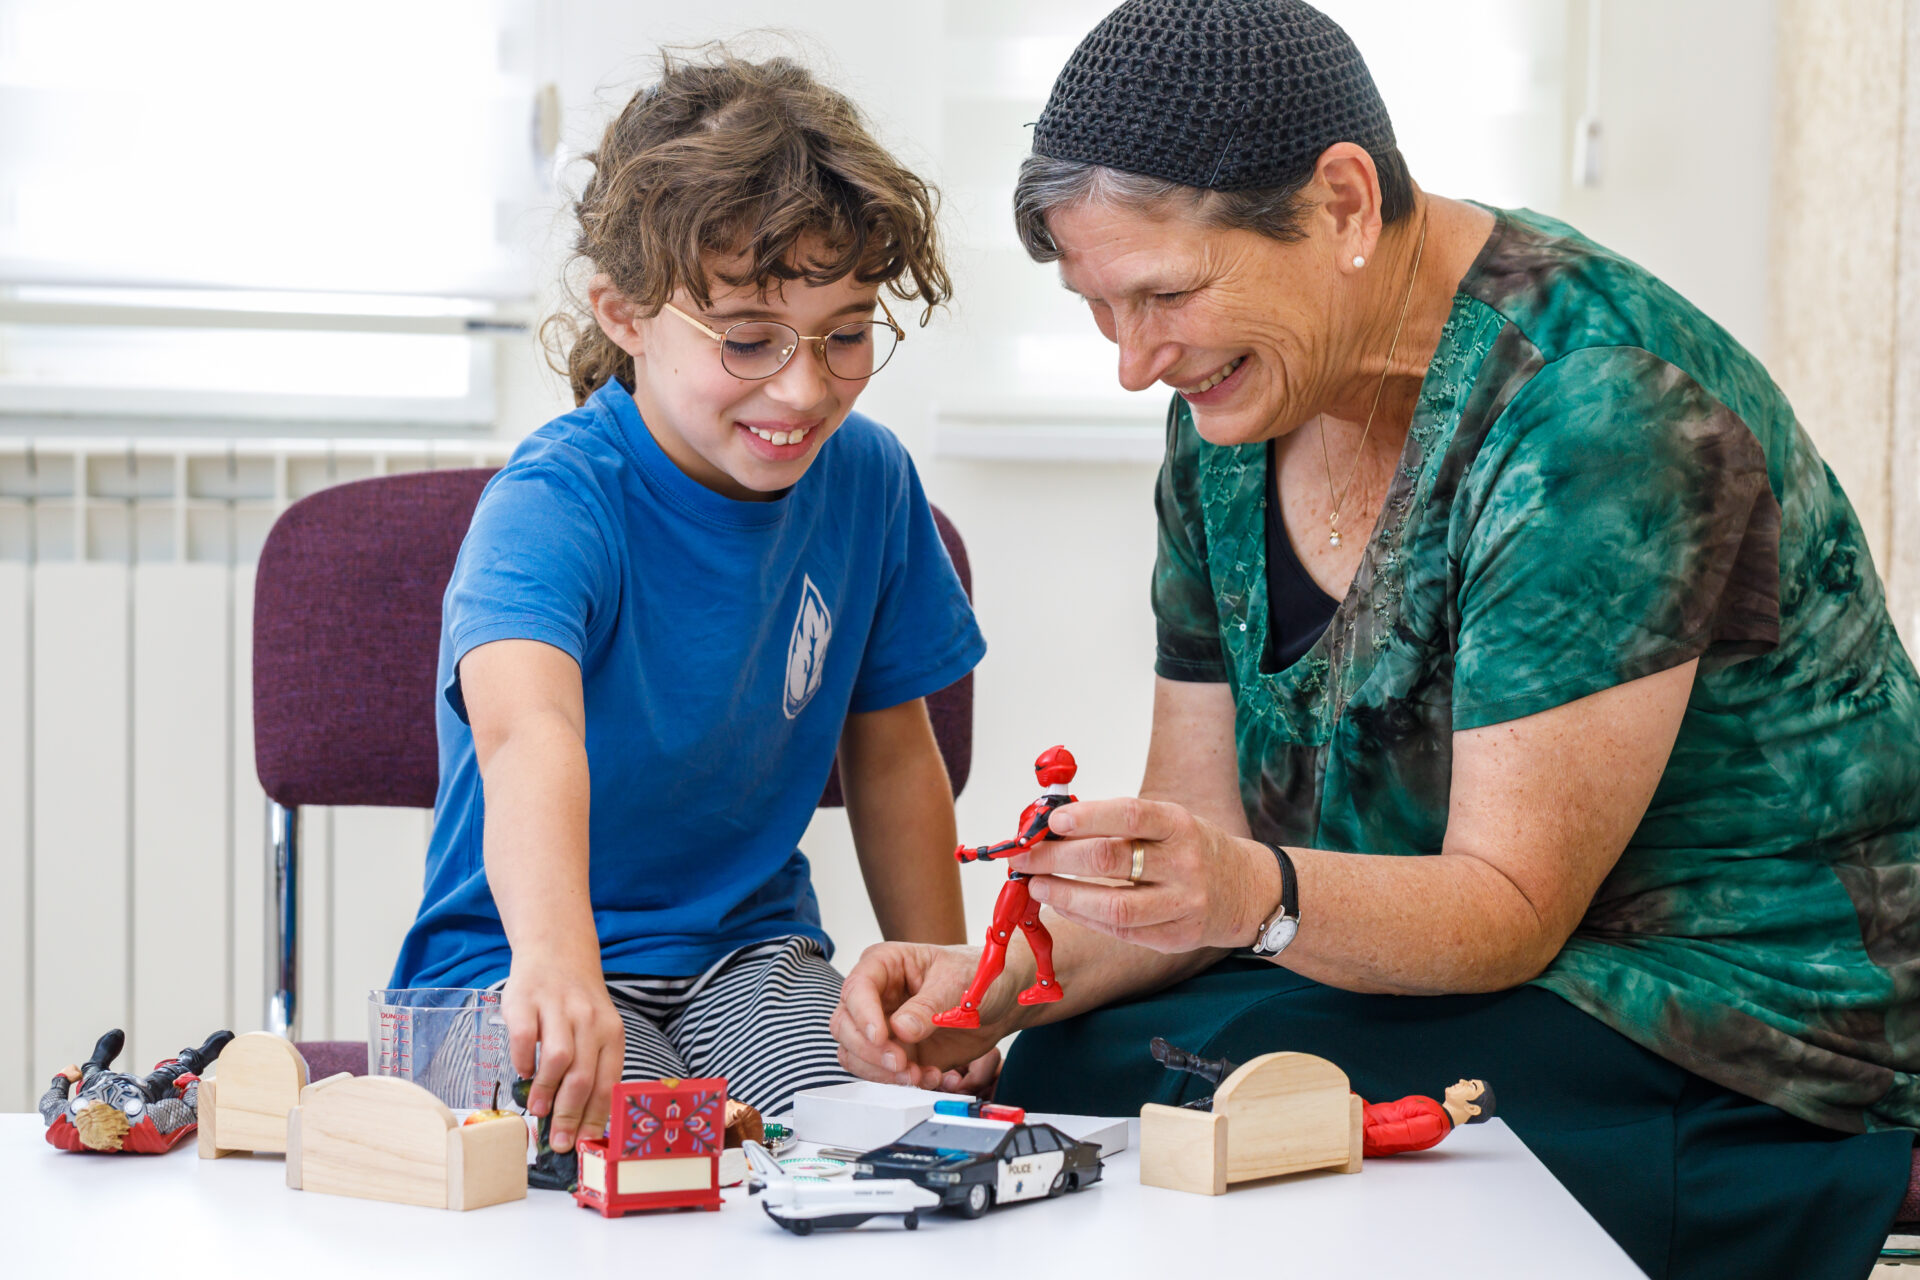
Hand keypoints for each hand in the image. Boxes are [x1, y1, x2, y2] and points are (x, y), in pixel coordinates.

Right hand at [503, 957, 623, 1152]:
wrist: (558, 950)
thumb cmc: (578, 1003)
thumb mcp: (597, 1029)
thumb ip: (591, 1067)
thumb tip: (580, 1122)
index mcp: (611, 1033)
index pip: (608, 1082)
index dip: (595, 1118)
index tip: (583, 1145)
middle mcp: (589, 1020)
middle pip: (583, 1076)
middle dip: (569, 1116)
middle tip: (558, 1142)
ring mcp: (558, 1009)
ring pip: (558, 1059)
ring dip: (546, 1091)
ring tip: (537, 1111)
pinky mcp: (527, 1001)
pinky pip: (525, 1037)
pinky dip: (522, 1060)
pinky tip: (522, 1073)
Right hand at [830, 942, 1004, 1092]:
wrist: (1001, 1000)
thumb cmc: (978, 975)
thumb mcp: (957, 983)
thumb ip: (928, 1006)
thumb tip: (900, 1029)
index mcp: (885, 964)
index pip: (856, 989)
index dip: (863, 1015)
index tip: (882, 1036)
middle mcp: (877, 996)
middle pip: (845, 1026)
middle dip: (870, 1051)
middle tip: (901, 1063)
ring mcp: (884, 1026)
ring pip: (857, 1055)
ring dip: (885, 1073)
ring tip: (922, 1075)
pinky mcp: (897, 1052)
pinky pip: (885, 1075)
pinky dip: (907, 1083)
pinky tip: (937, 1076)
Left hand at [1008, 797, 1278, 952]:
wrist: (1249, 891)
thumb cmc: (1193, 849)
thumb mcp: (1169, 822)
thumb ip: (1119, 824)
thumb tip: (1053, 828)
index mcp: (1180, 825)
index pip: (1129, 815)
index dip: (1087, 817)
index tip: (1052, 821)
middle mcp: (1184, 864)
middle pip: (1110, 861)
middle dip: (1057, 859)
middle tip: (1024, 857)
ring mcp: (1182, 905)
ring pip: (1113, 907)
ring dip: (1065, 896)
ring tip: (1037, 886)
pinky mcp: (1176, 938)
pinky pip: (1121, 932)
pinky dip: (1086, 918)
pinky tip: (1064, 904)